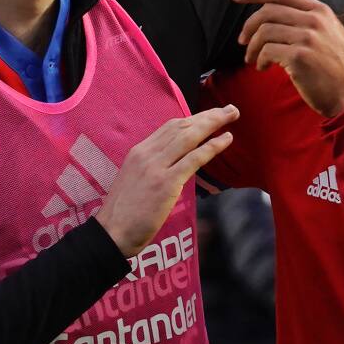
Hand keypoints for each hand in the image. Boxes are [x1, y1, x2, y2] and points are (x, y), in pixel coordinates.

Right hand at [95, 106, 237, 256]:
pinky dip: (212, 146)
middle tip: (229, 109)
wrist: (111, 233)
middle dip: (208, 115)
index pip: (169, 127)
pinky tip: (226, 139)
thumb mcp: (135, 180)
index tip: (209, 115)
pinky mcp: (166, 183)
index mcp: (139, 152)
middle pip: (182, 126)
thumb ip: (153, 167)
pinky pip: (194, 158)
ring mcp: (156, 167)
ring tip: (232, 115)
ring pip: (189, 136)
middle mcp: (147, 154)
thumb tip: (175, 164)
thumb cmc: (124, 213)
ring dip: (214, 123)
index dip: (193, 118)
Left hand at [232, 0, 343, 118]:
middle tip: (242, 41)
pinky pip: (267, 51)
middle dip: (249, 25)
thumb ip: (308, 22)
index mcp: (321, 11)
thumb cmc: (339, 71)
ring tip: (253, 60)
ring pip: (264, 31)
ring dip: (253, 47)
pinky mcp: (300, 56)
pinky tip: (263, 68)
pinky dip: (260, 60)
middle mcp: (315, 19)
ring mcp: (308, 37)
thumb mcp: (330, 36)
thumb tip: (274, 16)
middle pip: (268, 11)